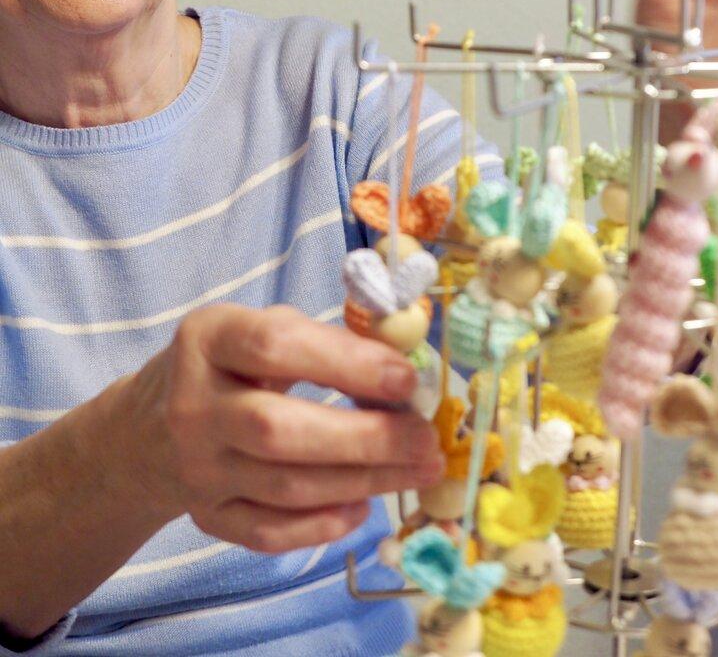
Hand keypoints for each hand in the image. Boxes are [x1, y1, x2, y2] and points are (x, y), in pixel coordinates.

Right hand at [133, 304, 443, 553]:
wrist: (147, 428)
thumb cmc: (227, 365)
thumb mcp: (259, 328)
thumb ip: (322, 339)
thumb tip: (402, 367)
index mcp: (208, 339)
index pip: (275, 348)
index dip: (346, 363)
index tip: (406, 378)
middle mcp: (193, 405)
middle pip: (279, 430)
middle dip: (365, 438)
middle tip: (425, 440)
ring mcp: (196, 468)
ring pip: (284, 487)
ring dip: (363, 481)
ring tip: (418, 468)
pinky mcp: (205, 517)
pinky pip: (269, 532)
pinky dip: (322, 524)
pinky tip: (363, 505)